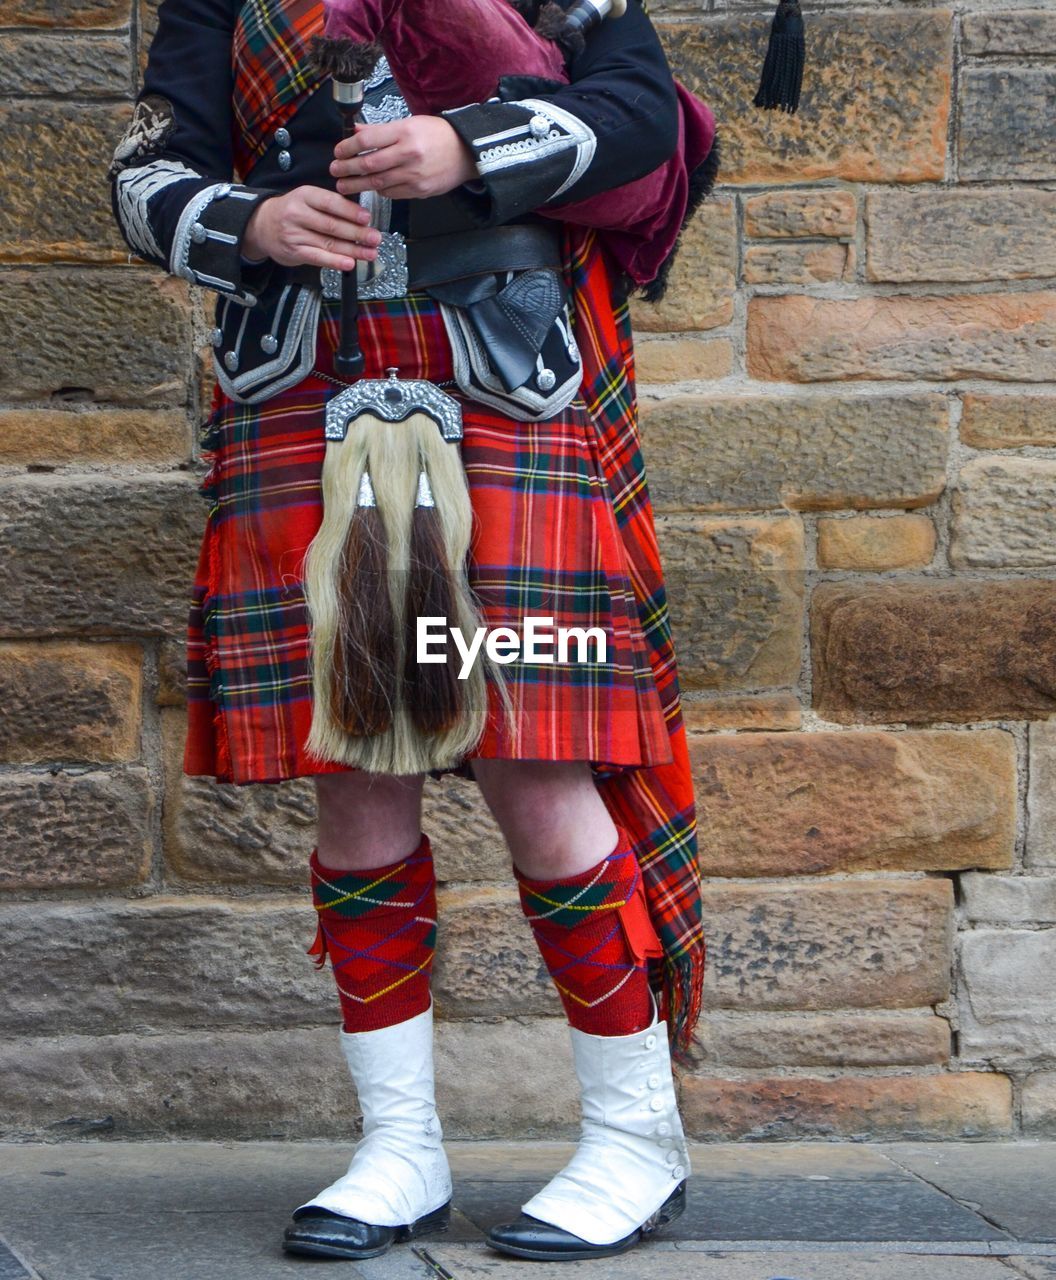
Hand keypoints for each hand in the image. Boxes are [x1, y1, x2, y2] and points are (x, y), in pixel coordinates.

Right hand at [241, 185, 382, 271]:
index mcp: (305, 195)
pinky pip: (318, 258)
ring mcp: (295, 234)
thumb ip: (330, 205)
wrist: (262, 225)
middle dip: (357, 233)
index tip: (367, 218)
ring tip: (370, 253)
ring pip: (328, 243)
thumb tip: (361, 217)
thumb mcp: (308, 199)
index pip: (330, 203)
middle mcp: (298, 213)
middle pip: (332, 225)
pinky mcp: (295, 251)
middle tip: (375, 238)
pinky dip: (335, 261)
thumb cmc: (293, 211)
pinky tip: (350, 263)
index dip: (350, 211)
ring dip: (353, 250)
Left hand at [331, 117, 478, 200]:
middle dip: (347, 169)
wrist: (466, 153)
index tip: (337, 152)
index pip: (366, 140)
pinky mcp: (419, 190)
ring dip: (357, 185)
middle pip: (368, 164)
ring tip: (344, 185)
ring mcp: (414, 175)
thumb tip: (357, 132)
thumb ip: (382, 131)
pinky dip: (379, 190)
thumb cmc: (438, 135)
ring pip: (378, 183)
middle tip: (334, 171)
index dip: (347, 147)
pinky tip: (371, 187)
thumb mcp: (410, 123)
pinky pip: (392, 193)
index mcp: (404, 132)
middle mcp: (408, 154)